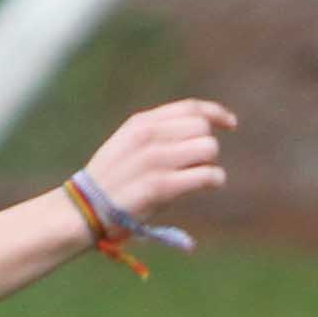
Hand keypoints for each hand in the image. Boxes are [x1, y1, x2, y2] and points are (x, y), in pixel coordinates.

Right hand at [82, 99, 237, 230]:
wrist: (86, 208)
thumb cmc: (112, 179)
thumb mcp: (128, 143)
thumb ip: (158, 132)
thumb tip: (200, 128)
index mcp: (141, 123)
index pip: (190, 108)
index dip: (216, 114)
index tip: (231, 124)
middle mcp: (149, 136)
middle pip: (203, 129)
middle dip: (205, 147)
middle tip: (194, 165)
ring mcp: (156, 160)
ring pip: (209, 149)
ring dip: (209, 165)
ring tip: (194, 177)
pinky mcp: (162, 186)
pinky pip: (208, 175)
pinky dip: (213, 180)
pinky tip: (205, 185)